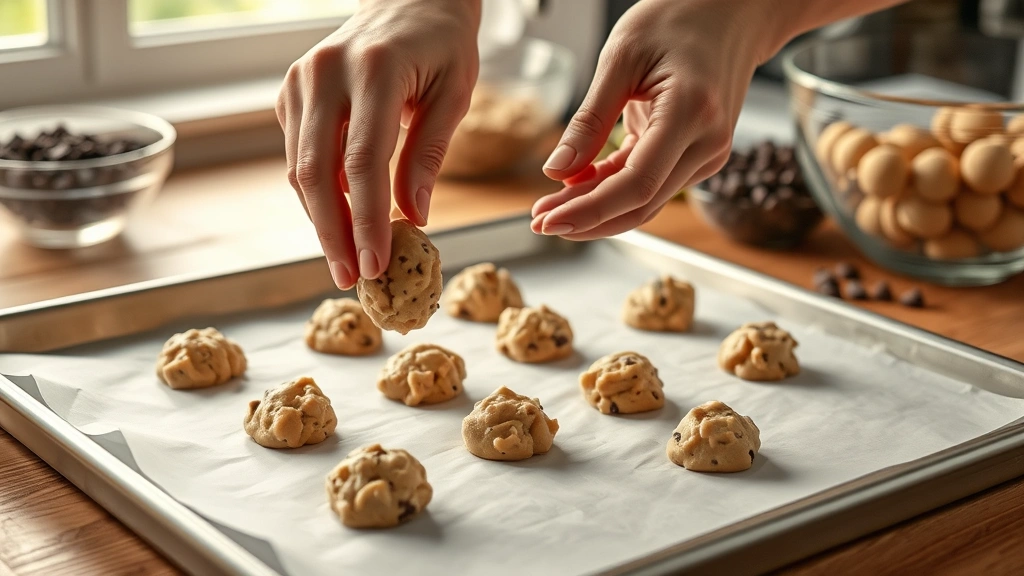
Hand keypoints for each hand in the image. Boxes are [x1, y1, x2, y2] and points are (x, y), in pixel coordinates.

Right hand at [277, 0, 479, 287]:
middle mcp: (326, 73)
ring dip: (320, 221)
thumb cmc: (441, 45)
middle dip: (334, 234)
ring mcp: (301, 81)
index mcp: (375, 70)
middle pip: (317, 172)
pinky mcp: (292, 93)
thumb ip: (430, 153)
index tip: (376, 265)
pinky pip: (298, 156)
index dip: (366, 221)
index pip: (363, 163)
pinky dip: (317, 194)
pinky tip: (338, 222)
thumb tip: (413, 216)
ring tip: (345, 263)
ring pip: (300, 169)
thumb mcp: (454, 93)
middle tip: (350, 279)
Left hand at [531, 0, 785, 239]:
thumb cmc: (677, 20)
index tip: (548, 221)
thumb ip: (589, 120)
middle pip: (641, 204)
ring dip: (597, 209)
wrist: (729, 12)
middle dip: (587, 219)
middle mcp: (708, 142)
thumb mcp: (620, 58)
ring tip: (551, 207)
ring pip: (645, 201)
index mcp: (691, 112)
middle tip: (539, 222)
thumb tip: (556, 171)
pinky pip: (650, 183)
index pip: (636, 184)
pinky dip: (613, 189)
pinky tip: (577, 187)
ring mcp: (707, 153)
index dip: (590, 210)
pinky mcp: (697, 155)